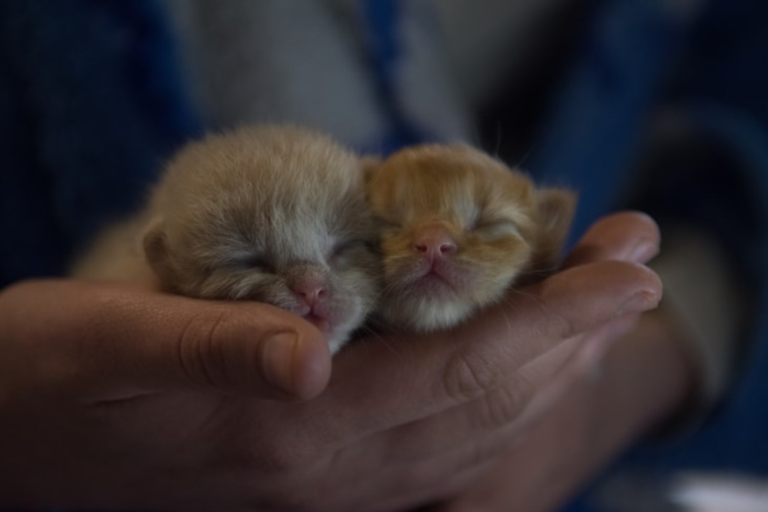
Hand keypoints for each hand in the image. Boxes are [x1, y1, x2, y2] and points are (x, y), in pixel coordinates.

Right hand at [0, 214, 660, 510]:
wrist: (7, 433)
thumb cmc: (51, 372)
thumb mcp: (115, 344)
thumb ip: (220, 353)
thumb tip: (309, 359)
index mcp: (292, 433)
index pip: (458, 374)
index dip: (549, 321)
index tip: (622, 273)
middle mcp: (327, 474)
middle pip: (488, 406)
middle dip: (576, 338)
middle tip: (638, 272)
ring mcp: (325, 485)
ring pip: (473, 432)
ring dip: (548, 368)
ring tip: (602, 311)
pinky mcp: (310, 472)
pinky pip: (434, 445)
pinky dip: (493, 398)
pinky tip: (517, 365)